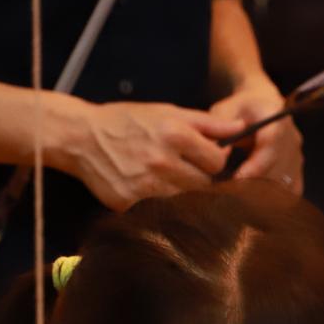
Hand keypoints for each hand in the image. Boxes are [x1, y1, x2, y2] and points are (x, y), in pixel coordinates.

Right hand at [53, 100, 241, 209]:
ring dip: (180, 192)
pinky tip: (147, 188)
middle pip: (203, 185)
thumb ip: (207, 123)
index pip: (217, 162)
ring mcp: (145, 186)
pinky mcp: (129, 203)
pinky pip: (158, 211)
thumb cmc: (128, 122)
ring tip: (166, 178)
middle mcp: (162, 162)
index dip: (214, 160)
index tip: (204, 157)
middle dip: (198, 178)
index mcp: (174, 135)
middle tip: (183, 169)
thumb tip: (242, 127)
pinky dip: (158, 203)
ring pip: (184, 201)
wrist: (81, 137)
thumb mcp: (167, 112)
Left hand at [209, 78, 303, 194]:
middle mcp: (292, 138)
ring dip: (261, 195)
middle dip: (253, 185)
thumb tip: (218, 155)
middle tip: (228, 193)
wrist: (261, 106)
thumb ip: (220, 129)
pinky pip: (289, 193)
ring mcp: (297, 156)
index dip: (256, 164)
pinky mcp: (297, 171)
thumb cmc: (239, 109)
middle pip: (278, 169)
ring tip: (236, 198)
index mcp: (275, 116)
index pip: (271, 144)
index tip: (237, 179)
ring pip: (284, 185)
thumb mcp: (224, 110)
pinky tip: (253, 202)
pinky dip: (272, 201)